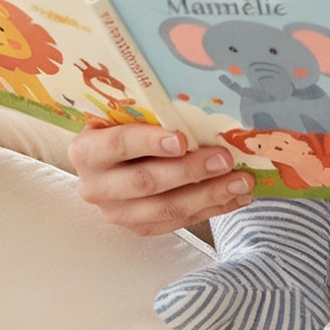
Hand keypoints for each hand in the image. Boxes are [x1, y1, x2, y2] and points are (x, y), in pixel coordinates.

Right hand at [67, 121, 253, 236]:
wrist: (105, 163)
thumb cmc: (120, 127)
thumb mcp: (122, 115)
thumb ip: (147, 113)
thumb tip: (199, 101)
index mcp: (87, 151)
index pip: (119, 145)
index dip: (151, 142)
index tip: (184, 139)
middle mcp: (96, 186)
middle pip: (146, 182)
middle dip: (190, 171)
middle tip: (225, 159)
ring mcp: (117, 213)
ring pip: (165, 209)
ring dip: (208, 195)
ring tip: (241, 181)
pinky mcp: (139, 228)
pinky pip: (179, 223)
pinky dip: (212, 209)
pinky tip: (236, 197)